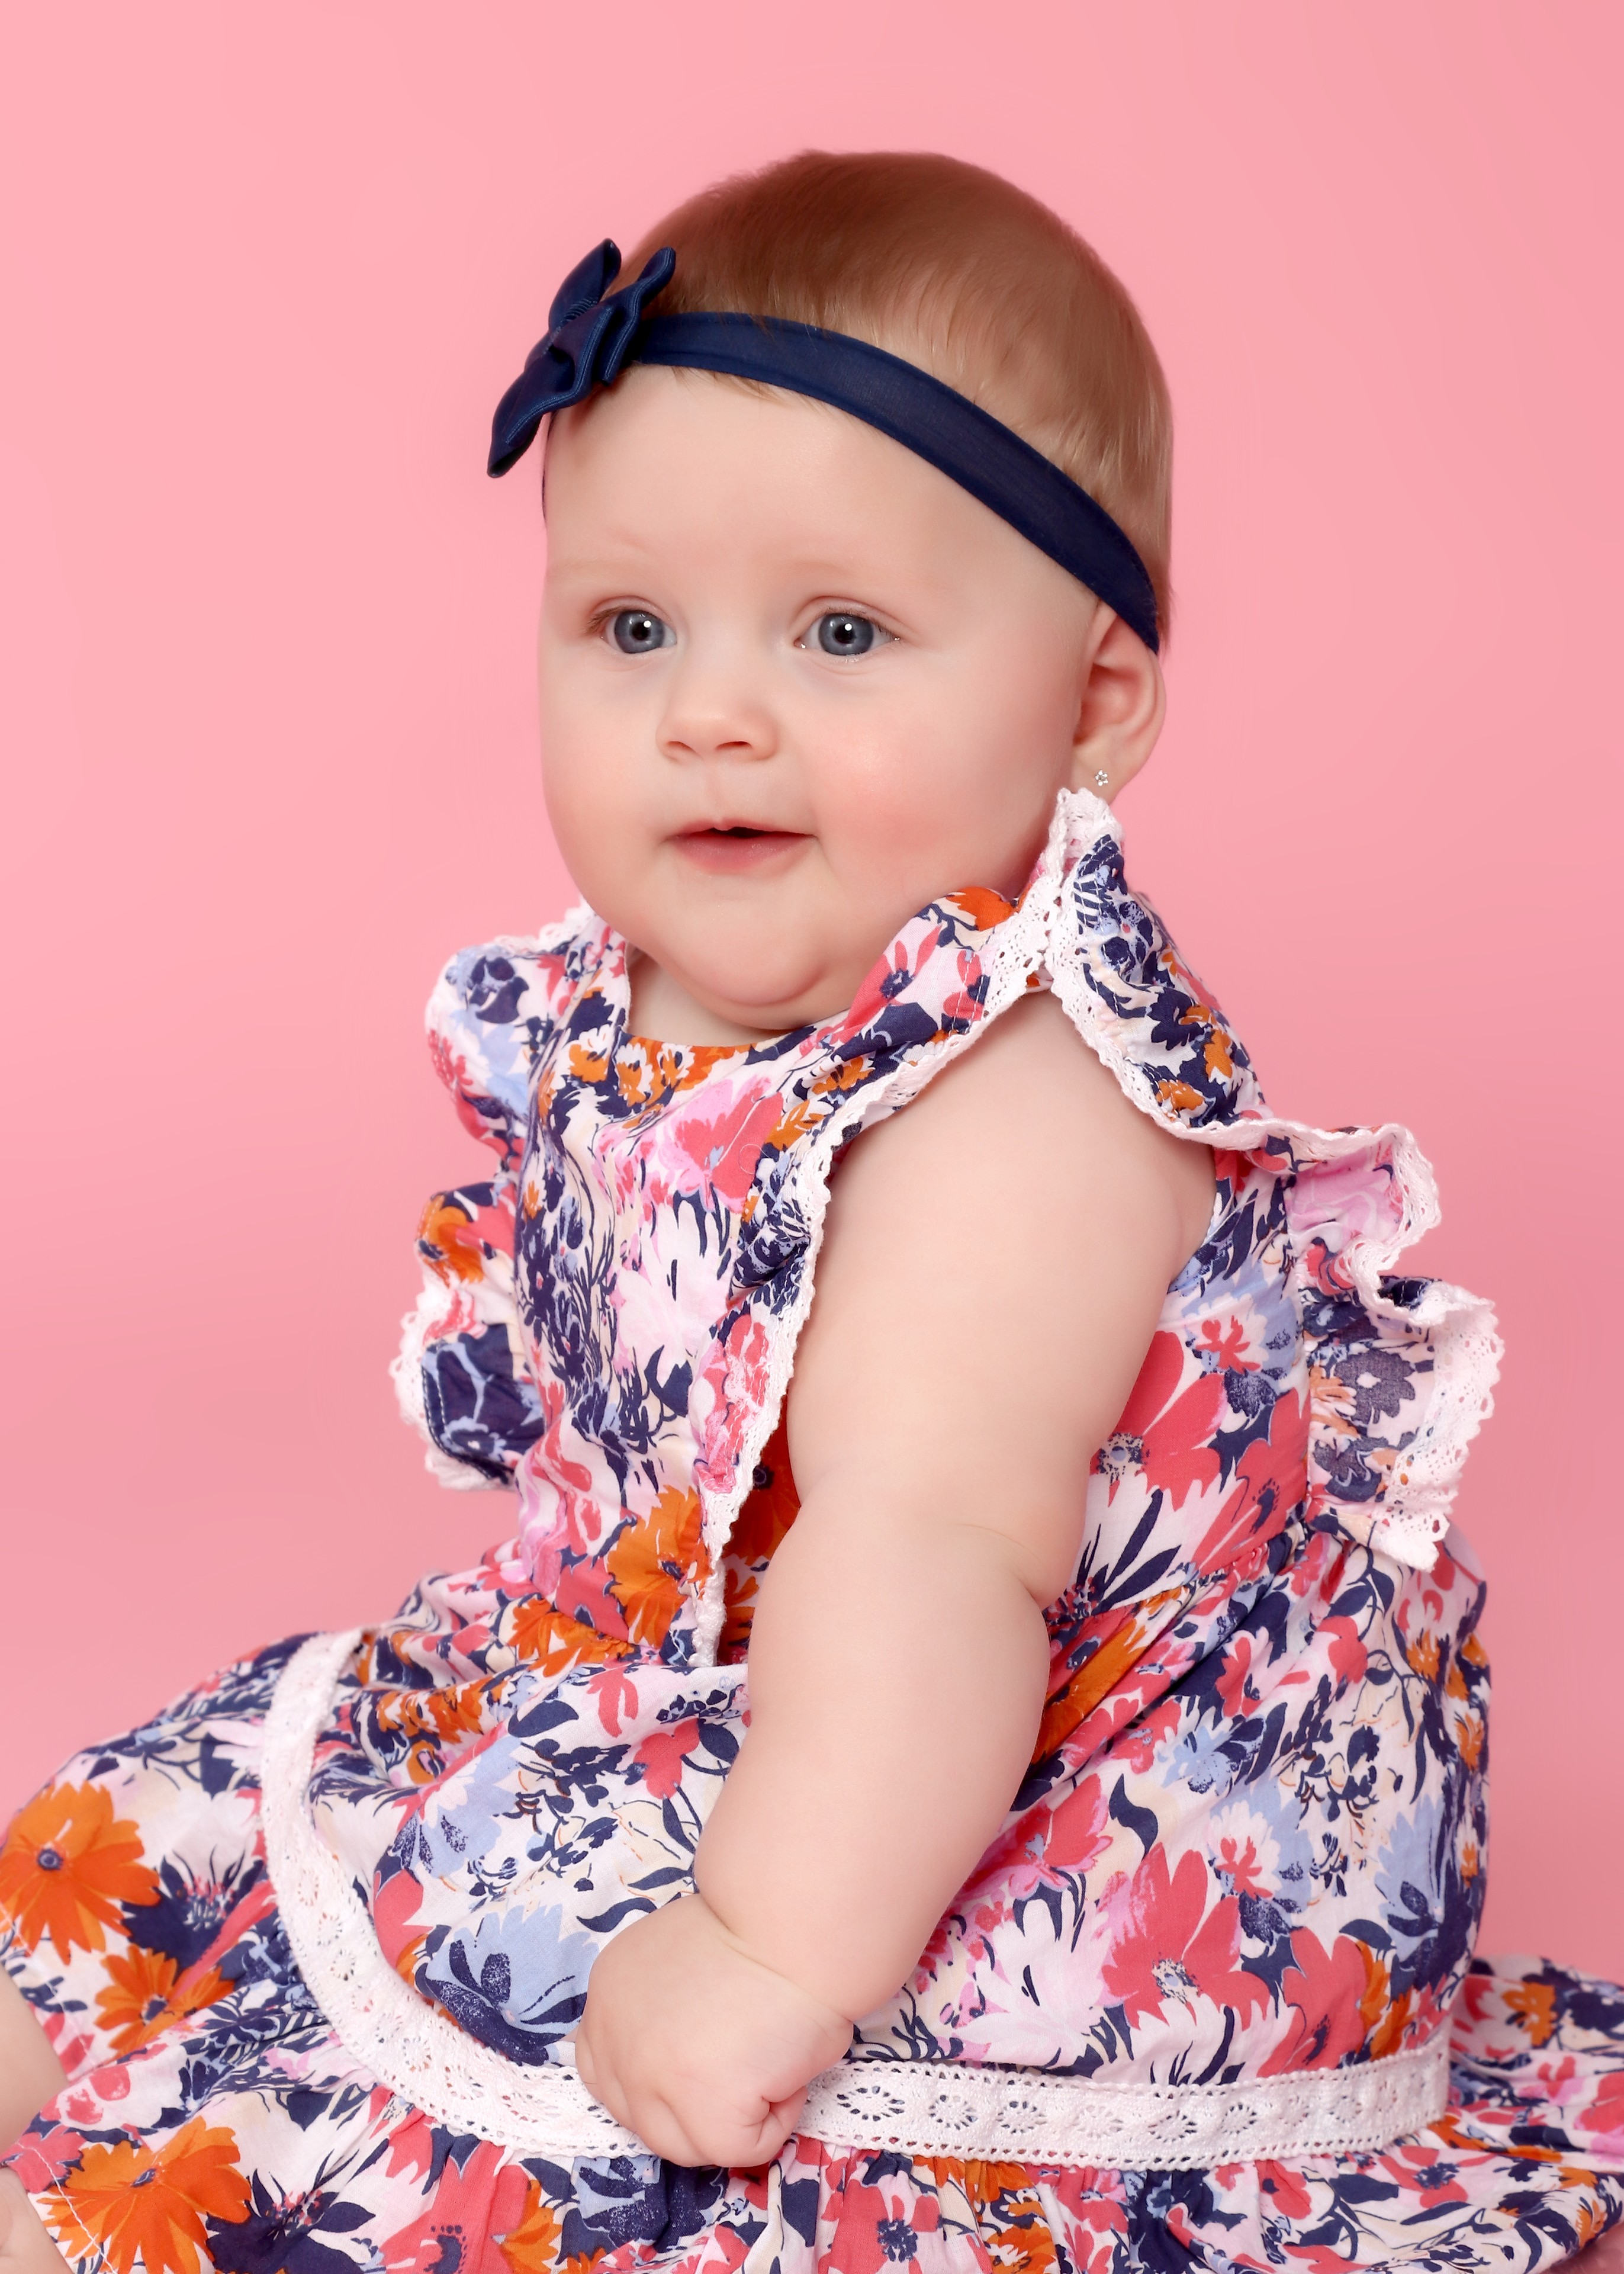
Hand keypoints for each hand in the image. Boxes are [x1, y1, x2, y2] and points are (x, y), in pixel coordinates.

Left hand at [573, 1892, 851, 2166]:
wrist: (793, 1921)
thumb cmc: (756, 1929)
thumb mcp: (674, 1959)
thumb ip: (658, 2006)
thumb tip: (679, 2057)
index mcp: (609, 1994)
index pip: (603, 2071)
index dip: (654, 2082)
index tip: (699, 2063)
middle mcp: (616, 2038)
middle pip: (643, 2120)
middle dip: (696, 2105)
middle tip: (745, 2057)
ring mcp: (652, 2077)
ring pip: (688, 2146)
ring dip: (736, 2114)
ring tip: (769, 2054)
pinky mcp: (704, 2107)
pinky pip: (742, 2149)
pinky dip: (776, 2119)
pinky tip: (786, 2067)